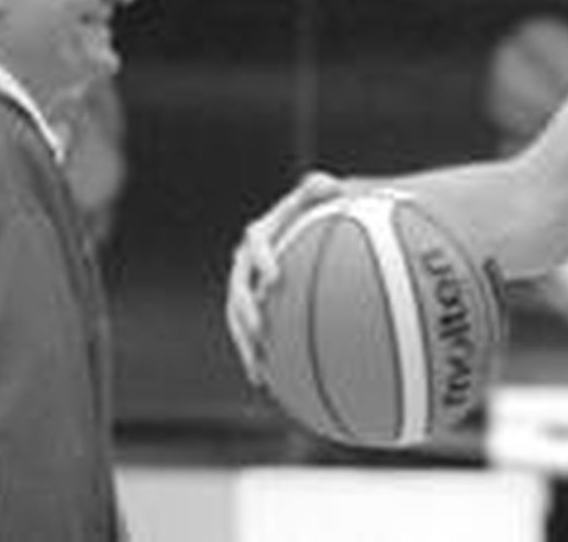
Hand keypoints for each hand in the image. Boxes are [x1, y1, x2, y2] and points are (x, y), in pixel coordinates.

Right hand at [225, 170, 356, 384]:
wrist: (313, 233)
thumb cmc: (327, 212)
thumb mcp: (328, 196)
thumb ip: (323, 189)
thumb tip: (326, 183)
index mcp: (264, 232)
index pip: (256, 241)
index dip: (263, 259)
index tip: (276, 278)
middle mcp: (249, 262)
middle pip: (238, 287)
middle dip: (245, 310)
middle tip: (260, 328)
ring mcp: (248, 289)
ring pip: (238, 319)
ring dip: (244, 343)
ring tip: (258, 366)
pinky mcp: (254, 312)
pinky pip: (252, 336)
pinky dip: (256, 358)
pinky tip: (267, 384)